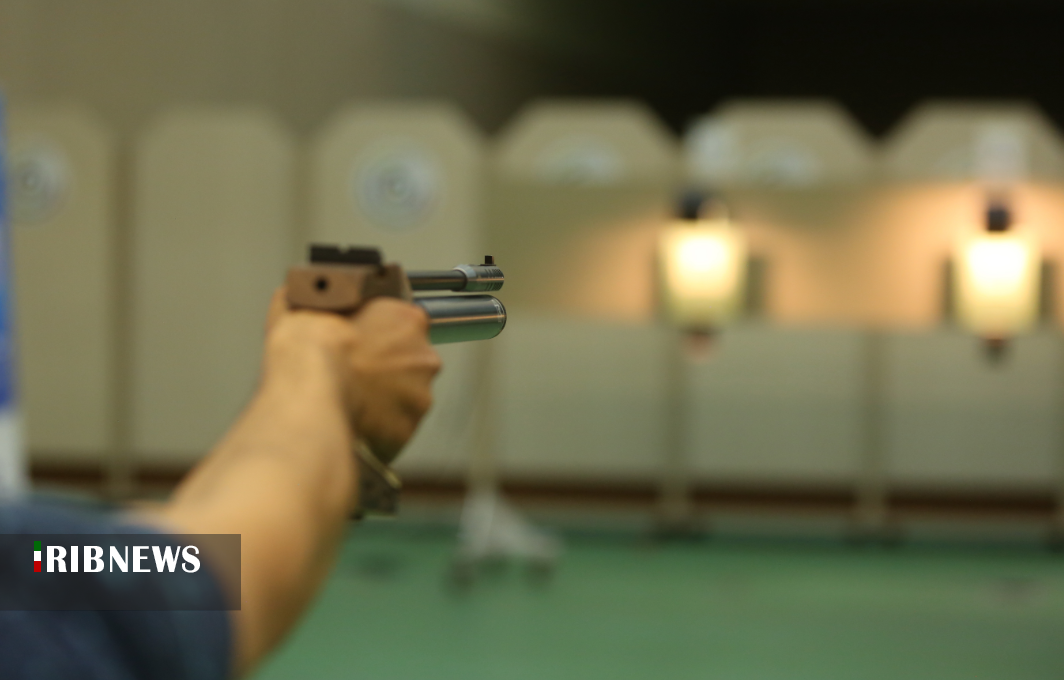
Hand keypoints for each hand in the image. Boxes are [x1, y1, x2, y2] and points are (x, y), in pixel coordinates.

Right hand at [263, 288, 440, 460]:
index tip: (365, 343)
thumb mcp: (306, 303)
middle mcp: (424, 356)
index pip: (406, 324)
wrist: (307, 392)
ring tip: (352, 400)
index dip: (383, 334)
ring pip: (406, 397)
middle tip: (356, 373)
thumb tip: (308, 290)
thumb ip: (320, 296)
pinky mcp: (407, 428)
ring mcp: (419, 395)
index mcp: (409, 319)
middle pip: (411, 362)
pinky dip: (379, 428)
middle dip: (388, 369)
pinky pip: (395, 428)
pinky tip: (355, 421)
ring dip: (385, 399)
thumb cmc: (309, 347)